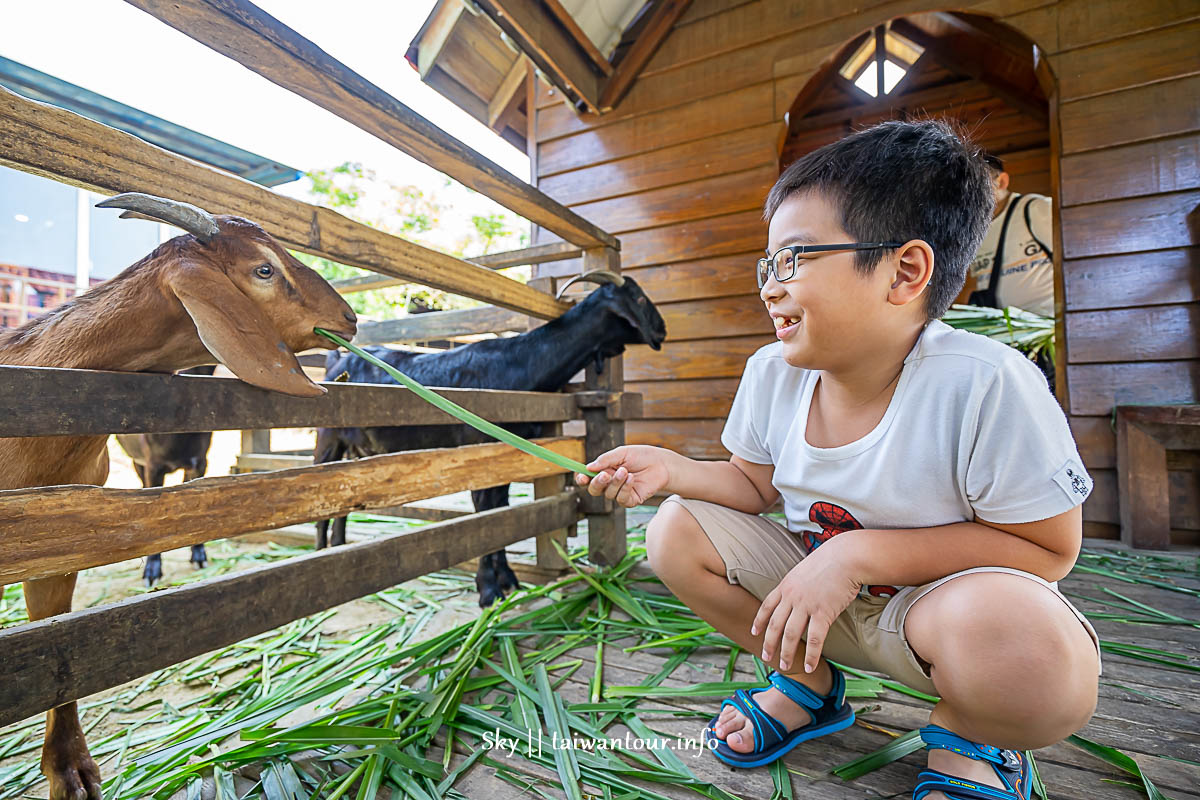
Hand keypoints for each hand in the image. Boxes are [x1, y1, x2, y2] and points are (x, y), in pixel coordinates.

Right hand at [574, 445, 671, 507]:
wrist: (661, 463)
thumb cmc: (641, 456)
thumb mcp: (622, 453)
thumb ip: (605, 460)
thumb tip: (588, 467)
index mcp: (604, 471)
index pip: (588, 478)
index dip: (582, 479)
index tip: (581, 476)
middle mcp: (609, 483)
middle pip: (594, 490)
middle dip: (597, 483)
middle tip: (605, 474)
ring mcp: (619, 493)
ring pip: (608, 494)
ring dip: (616, 482)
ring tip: (626, 471)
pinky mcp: (630, 500)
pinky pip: (621, 499)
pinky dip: (625, 488)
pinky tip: (632, 478)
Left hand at [752, 534, 862, 672]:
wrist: (846, 556)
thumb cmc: (830, 560)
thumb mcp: (804, 570)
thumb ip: (797, 583)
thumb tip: (796, 593)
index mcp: (786, 585)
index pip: (766, 606)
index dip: (759, 621)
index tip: (753, 632)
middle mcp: (792, 597)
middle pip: (775, 625)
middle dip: (768, 643)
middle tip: (765, 658)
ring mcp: (806, 605)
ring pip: (791, 635)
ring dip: (786, 653)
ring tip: (785, 666)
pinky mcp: (823, 612)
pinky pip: (815, 639)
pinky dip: (811, 655)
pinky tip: (809, 667)